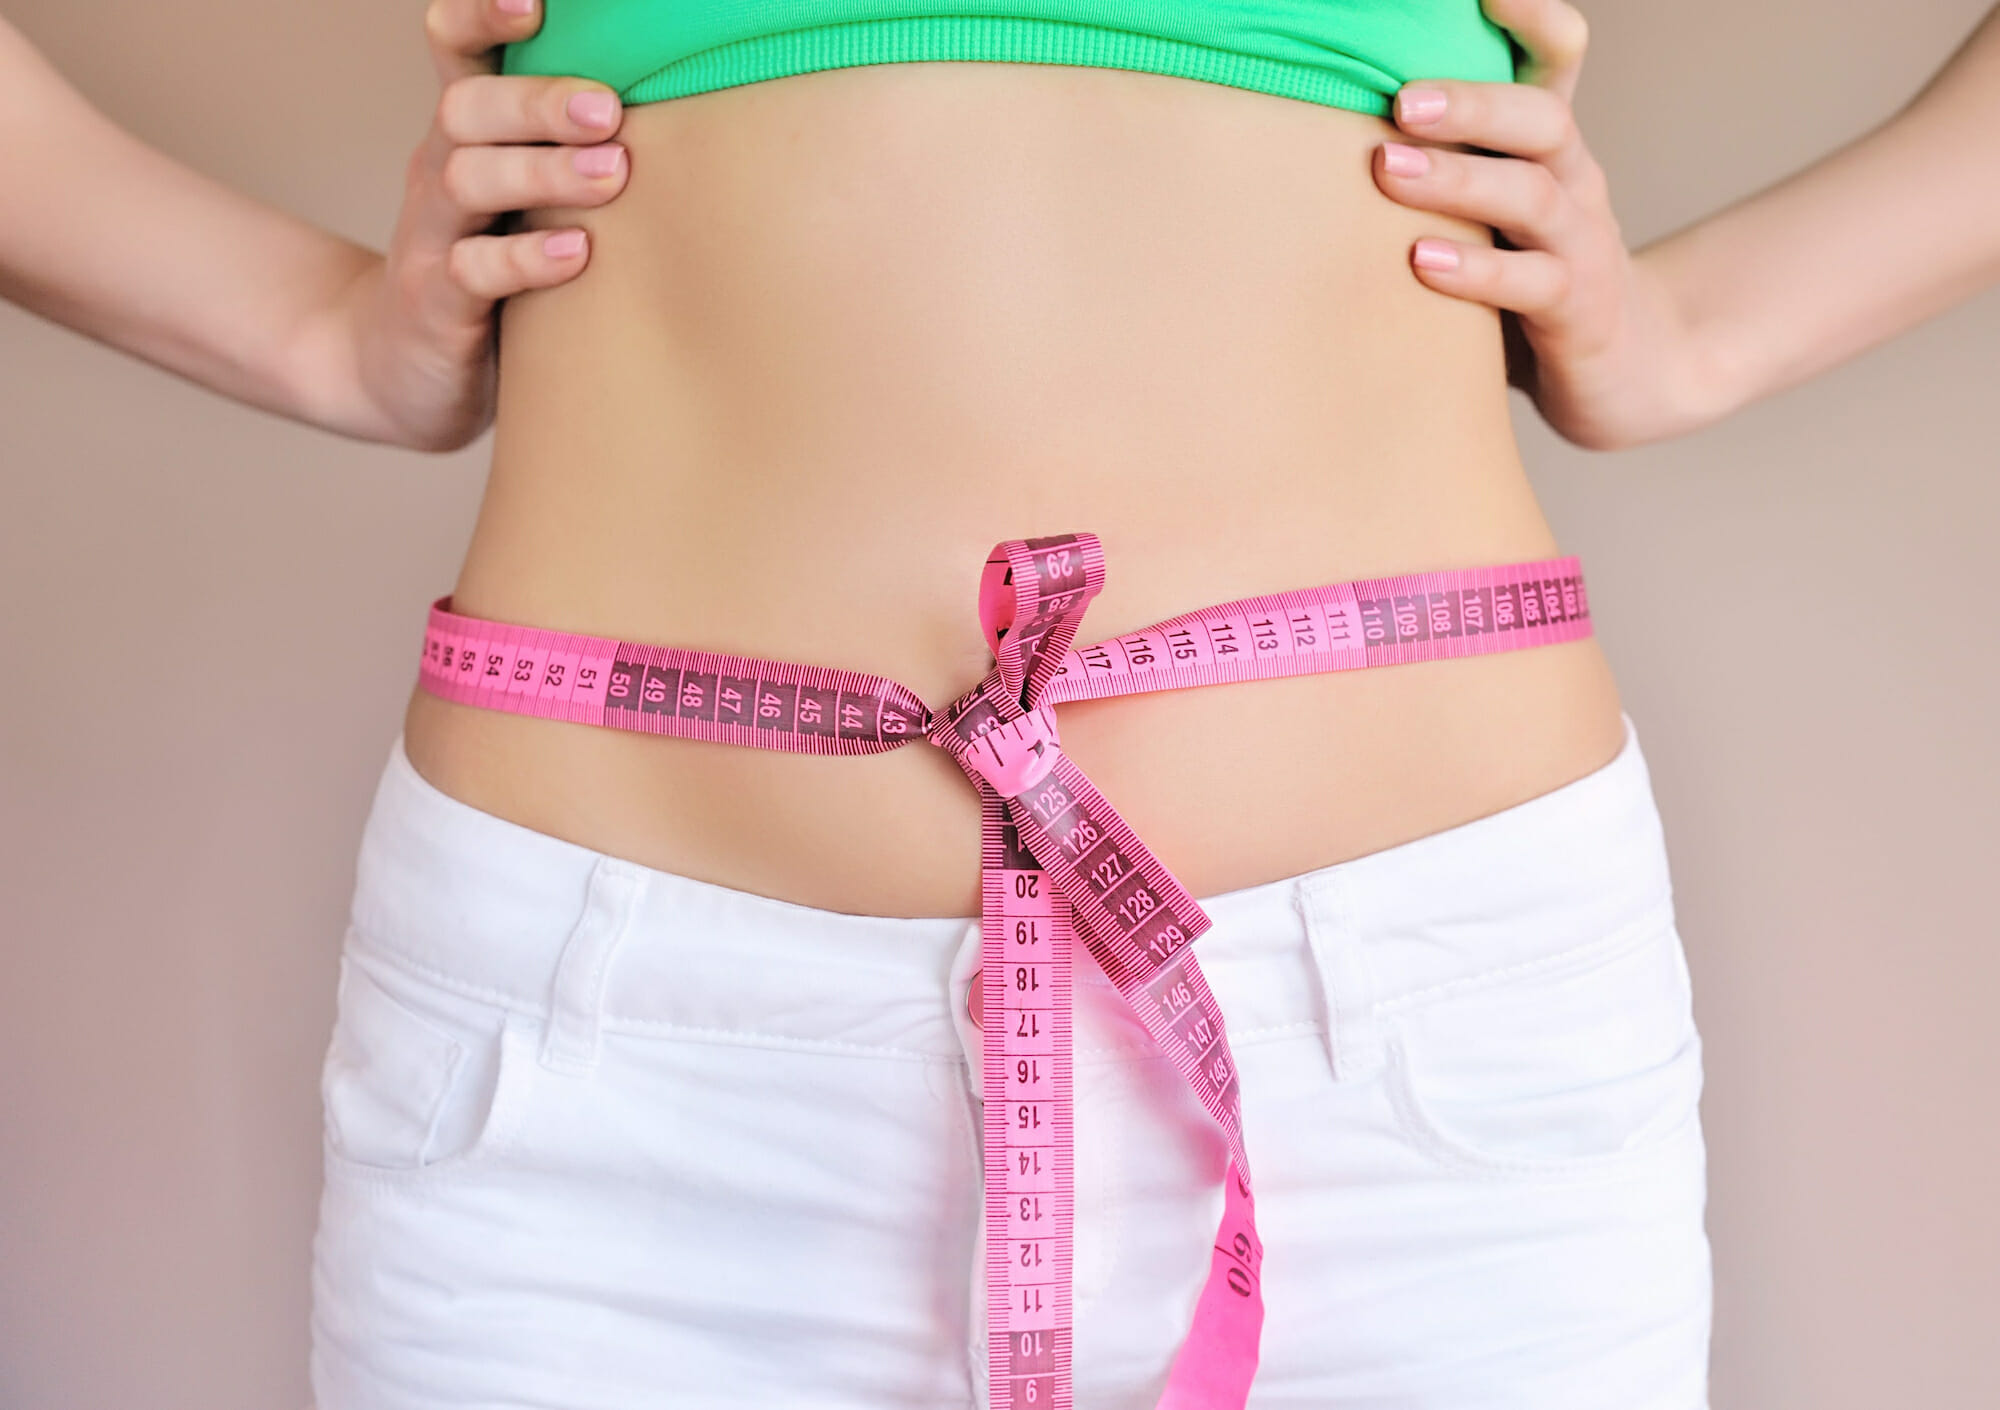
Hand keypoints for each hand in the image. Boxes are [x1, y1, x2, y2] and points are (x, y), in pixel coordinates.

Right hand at [350, 0, 630, 449]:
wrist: (400, 370)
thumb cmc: (493, 270)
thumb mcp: (523, 199)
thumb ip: (575, 150)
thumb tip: (683, 101)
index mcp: (465, 134)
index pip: (456, 49)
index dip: (482, 14)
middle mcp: (440, 171)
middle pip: (468, 108)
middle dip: (540, 100)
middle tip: (610, 108)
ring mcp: (431, 237)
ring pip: (469, 181)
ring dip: (544, 172)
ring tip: (612, 173)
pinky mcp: (437, 303)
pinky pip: (475, 271)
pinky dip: (528, 260)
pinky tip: (579, 255)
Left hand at [1371, 0, 1711, 449]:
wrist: (1635, 371)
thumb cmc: (1534, 280)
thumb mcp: (1494, 213)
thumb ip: (1442, 169)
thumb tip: (1327, 132)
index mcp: (1549, 149)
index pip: (1556, 61)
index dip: (1533, 19)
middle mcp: (1574, 182)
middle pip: (1540, 117)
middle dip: (1471, 102)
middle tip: (1400, 99)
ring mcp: (1582, 245)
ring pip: (1531, 194)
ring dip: (1457, 179)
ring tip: (1387, 170)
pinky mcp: (1579, 311)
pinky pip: (1532, 282)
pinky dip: (1476, 271)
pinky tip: (1422, 261)